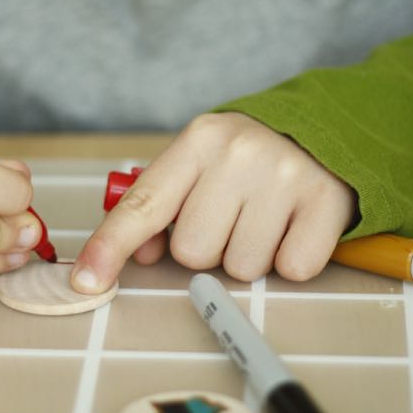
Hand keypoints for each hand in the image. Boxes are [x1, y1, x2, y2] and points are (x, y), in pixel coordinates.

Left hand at [71, 112, 356, 291]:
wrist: (324, 131)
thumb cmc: (246, 160)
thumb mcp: (199, 164)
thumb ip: (161, 204)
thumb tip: (141, 253)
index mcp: (198, 140)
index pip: (144, 204)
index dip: (111, 246)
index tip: (86, 282)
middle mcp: (239, 153)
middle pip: (194, 252)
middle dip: (208, 249)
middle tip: (231, 217)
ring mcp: (284, 175)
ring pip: (242, 268)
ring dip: (249, 257)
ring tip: (265, 219)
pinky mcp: (326, 201)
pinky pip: (293, 269)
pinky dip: (290, 260)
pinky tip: (292, 227)